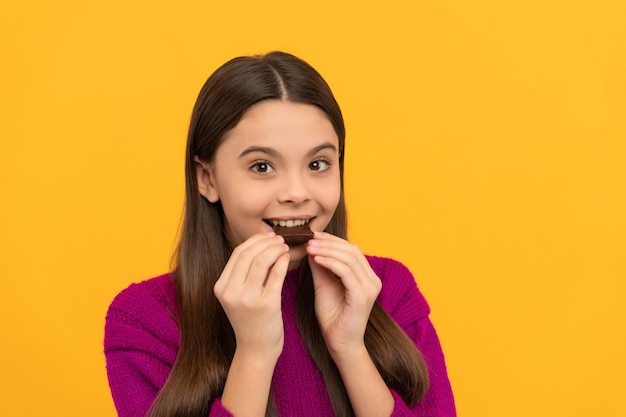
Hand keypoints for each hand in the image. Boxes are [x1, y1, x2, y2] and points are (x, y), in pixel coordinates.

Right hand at [214, 232, 289, 360]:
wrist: (256, 349)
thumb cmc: (250, 320)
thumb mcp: (237, 296)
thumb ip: (242, 274)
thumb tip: (260, 243)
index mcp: (221, 287)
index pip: (237, 254)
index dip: (254, 241)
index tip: (267, 237)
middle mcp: (231, 292)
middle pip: (249, 254)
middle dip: (267, 242)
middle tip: (280, 239)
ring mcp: (248, 299)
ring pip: (262, 261)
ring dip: (276, 249)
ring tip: (285, 247)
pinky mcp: (267, 305)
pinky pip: (276, 274)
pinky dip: (283, 262)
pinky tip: (287, 258)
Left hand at [306, 232, 381, 359]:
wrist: (339, 343)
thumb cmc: (332, 317)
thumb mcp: (323, 285)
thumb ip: (320, 267)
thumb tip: (312, 247)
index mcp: (366, 276)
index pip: (351, 249)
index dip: (332, 240)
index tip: (313, 236)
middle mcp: (372, 280)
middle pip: (352, 250)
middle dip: (329, 243)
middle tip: (309, 240)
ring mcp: (370, 288)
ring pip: (349, 258)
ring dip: (327, 250)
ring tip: (310, 248)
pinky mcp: (362, 296)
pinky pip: (346, 272)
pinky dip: (331, 263)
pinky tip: (317, 259)